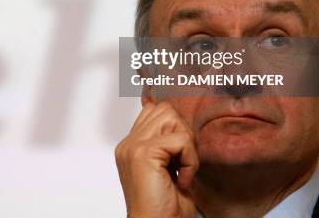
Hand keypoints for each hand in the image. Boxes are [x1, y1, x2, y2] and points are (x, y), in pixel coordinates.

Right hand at [115, 100, 198, 217]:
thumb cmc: (164, 208)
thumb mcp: (167, 169)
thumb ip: (168, 144)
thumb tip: (180, 121)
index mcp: (130, 147)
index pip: (153, 110)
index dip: (175, 126)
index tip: (181, 154)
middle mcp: (128, 144)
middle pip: (164, 110)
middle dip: (182, 133)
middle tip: (181, 163)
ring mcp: (133, 147)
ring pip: (172, 118)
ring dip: (186, 145)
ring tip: (180, 169)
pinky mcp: (143, 153)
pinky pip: (181, 140)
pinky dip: (190, 160)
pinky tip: (182, 179)